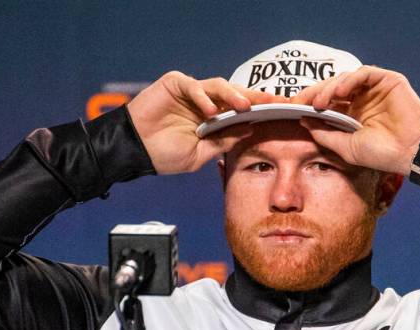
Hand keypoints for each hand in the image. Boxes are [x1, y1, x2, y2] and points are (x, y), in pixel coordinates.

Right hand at [126, 72, 276, 173]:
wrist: (136, 151)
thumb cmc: (165, 154)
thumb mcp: (202, 153)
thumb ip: (225, 140)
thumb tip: (252, 129)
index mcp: (214, 118)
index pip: (242, 111)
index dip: (262, 110)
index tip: (284, 112)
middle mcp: (206, 102)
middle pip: (235, 95)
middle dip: (256, 98)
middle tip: (275, 102)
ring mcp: (191, 91)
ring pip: (218, 86)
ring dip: (232, 96)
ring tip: (244, 107)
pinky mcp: (175, 84)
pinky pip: (193, 86)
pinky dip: (202, 97)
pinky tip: (210, 111)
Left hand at [292, 66, 419, 174]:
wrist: (409, 153)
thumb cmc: (381, 154)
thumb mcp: (345, 146)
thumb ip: (324, 133)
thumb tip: (303, 120)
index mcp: (352, 114)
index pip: (327, 102)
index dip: (309, 102)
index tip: (292, 107)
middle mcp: (362, 99)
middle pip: (332, 88)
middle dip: (314, 93)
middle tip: (300, 101)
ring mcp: (374, 89)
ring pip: (345, 78)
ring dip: (329, 87)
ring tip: (319, 101)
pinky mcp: (388, 80)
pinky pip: (364, 73)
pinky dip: (349, 79)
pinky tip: (339, 91)